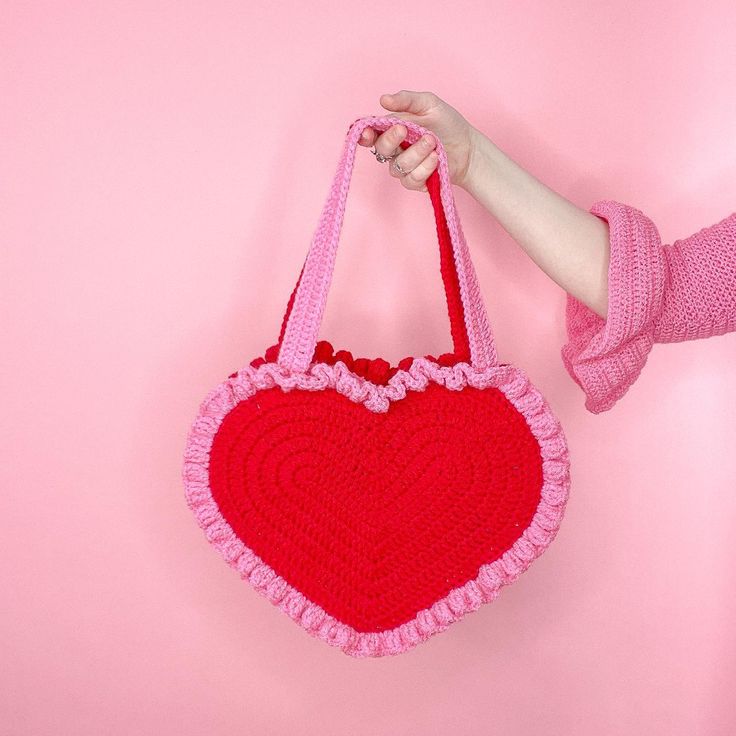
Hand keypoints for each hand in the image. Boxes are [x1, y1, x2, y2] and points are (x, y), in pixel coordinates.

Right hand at [357, 90, 478, 191]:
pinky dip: (424, 168)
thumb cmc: (448, 124)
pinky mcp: (415, 181)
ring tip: (433, 142)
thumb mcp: (429, 104)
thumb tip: (383, 99)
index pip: (371, 133)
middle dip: (391, 139)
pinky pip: (411, 179)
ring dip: (416, 153)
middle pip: (381, 149)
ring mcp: (404, 167)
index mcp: (393, 129)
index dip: (364, 135)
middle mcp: (395, 149)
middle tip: (405, 129)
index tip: (367, 133)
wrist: (468, 147)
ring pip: (398, 166)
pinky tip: (436, 158)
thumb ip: (406, 100)